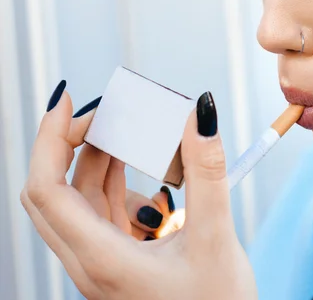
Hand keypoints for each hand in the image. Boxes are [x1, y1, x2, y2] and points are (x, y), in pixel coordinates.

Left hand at [21, 84, 257, 299]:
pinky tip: (148, 178)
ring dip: (99, 161)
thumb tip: (200, 115)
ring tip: (132, 134)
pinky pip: (102, 213)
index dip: (50, 139)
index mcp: (101, 259)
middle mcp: (90, 261)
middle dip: (71, 142)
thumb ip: (207, 173)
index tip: (67, 99)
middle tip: (105, 112)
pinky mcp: (116, 261)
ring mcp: (100, 262)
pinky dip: (117, 184)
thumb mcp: (215, 237)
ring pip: (79, 200)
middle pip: (52, 190)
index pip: (47, 190)